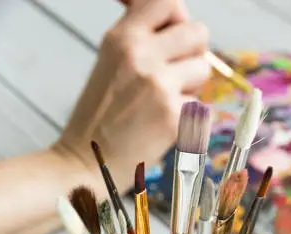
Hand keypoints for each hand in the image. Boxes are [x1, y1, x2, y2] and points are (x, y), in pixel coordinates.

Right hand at [53, 0, 209, 192]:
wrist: (86, 161)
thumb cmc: (103, 113)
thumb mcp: (112, 60)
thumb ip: (144, 37)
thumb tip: (177, 15)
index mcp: (122, 37)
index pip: (168, 2)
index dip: (178, 17)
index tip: (173, 34)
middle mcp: (140, 55)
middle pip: (198, 32)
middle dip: (194, 52)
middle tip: (175, 72)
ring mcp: (159, 85)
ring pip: (204, 67)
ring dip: (192, 84)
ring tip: (166, 99)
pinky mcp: (173, 115)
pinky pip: (200, 104)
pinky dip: (187, 115)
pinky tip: (163, 124)